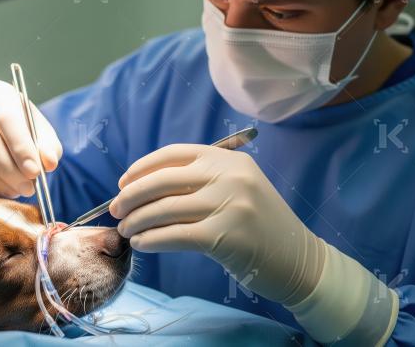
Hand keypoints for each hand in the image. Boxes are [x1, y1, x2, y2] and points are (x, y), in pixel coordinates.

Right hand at [0, 80, 62, 196]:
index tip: (35, 172)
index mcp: (0, 93)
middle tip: (27, 188)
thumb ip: (48, 148)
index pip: (7, 118)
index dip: (20, 147)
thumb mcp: (43, 136)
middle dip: (8, 170)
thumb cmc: (25, 132)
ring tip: (13, 190)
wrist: (1, 130)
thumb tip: (48, 162)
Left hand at [109, 143, 322, 303]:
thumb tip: (143, 186)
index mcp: (229, 159)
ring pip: (165, 209)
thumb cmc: (259, 226)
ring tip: (125, 230)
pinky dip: (152, 240)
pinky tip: (141, 244)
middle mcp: (230, 176)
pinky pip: (175, 235)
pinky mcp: (225, 236)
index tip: (122, 183)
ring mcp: (230, 205)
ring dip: (137, 221)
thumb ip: (201, 180)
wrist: (298, 259)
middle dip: (131, 196)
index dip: (141, 168)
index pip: (173, 154)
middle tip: (115, 210)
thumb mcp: (237, 188)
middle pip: (163, 180)